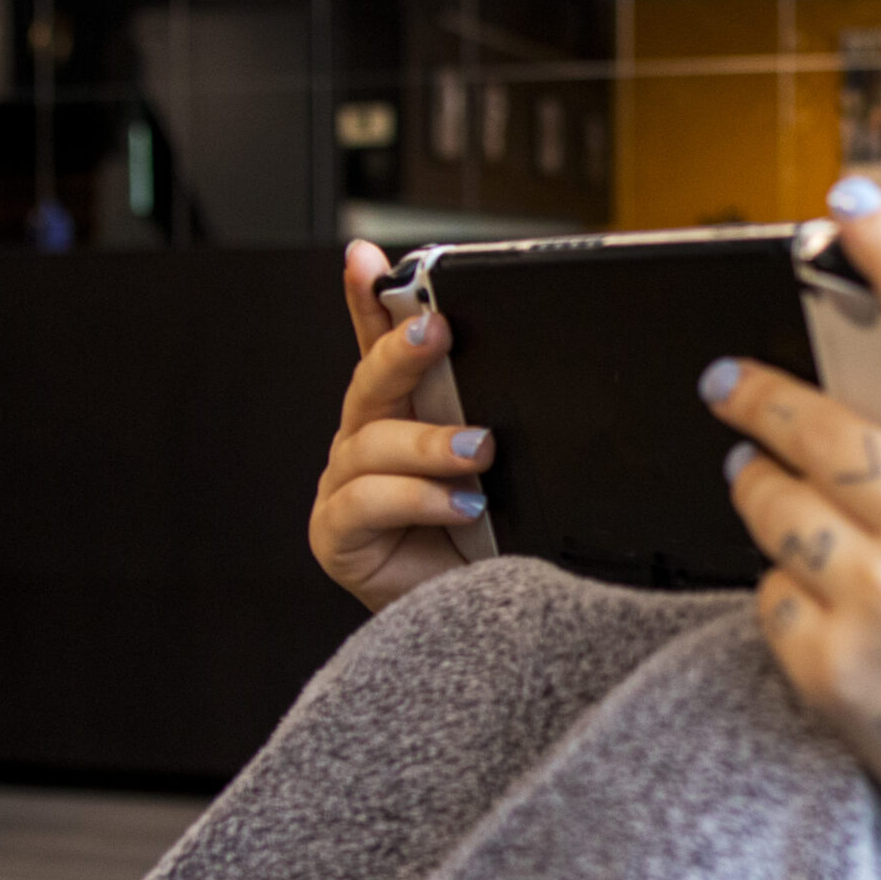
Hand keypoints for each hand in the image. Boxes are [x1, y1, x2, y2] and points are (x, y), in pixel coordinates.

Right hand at [309, 240, 494, 611]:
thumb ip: (500, 417)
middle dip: (400, 348)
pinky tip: (460, 507)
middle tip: (439, 329)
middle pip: (370, 382)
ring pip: (370, 443)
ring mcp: (345, 486)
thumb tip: (543, 360)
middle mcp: (366, 441)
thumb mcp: (508, 470)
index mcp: (404, 413)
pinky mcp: (337, 534)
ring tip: (480, 451)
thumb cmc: (494, 541)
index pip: (379, 344)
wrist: (479, 621)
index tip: (368, 258)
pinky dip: (416, 499)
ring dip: (429, 444)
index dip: (368, 299)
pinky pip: (364, 502)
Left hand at [705, 180, 880, 879]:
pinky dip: (785, 595)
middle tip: (722, 380)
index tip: (848, 199)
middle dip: (748, 390)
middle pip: (807, 417)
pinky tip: (832, 614)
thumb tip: (870, 368)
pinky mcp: (833, 666)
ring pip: (765, 500)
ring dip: (754, 487)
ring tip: (763, 490)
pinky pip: (765, 593)